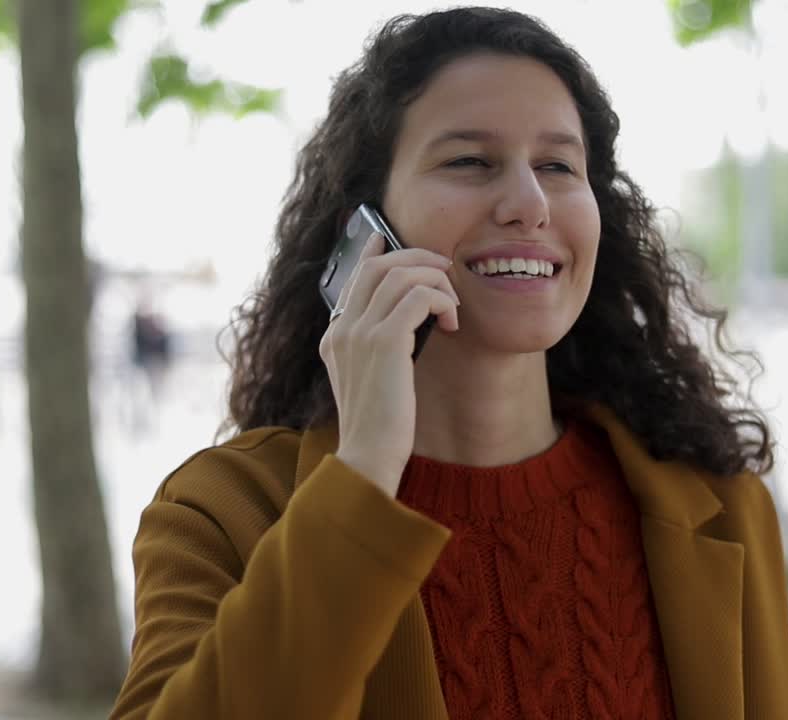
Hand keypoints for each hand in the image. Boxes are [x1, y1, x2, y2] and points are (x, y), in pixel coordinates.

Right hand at [318, 231, 459, 496]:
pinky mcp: (384, 342)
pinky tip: (451, 322)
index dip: (371, 252)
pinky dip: (441, 300)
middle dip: (417, 258)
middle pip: (378, 266)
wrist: (368, 457)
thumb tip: (408, 317)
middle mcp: (341, 329)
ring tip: (453, 305)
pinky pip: (418, 297)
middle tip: (445, 269)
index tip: (385, 237)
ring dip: (436, 282)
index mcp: (334, 337)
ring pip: (402, 276)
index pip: (353, 278)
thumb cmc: (378, 427)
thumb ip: (379, 348)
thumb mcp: (372, 381)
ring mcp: (358, 334)